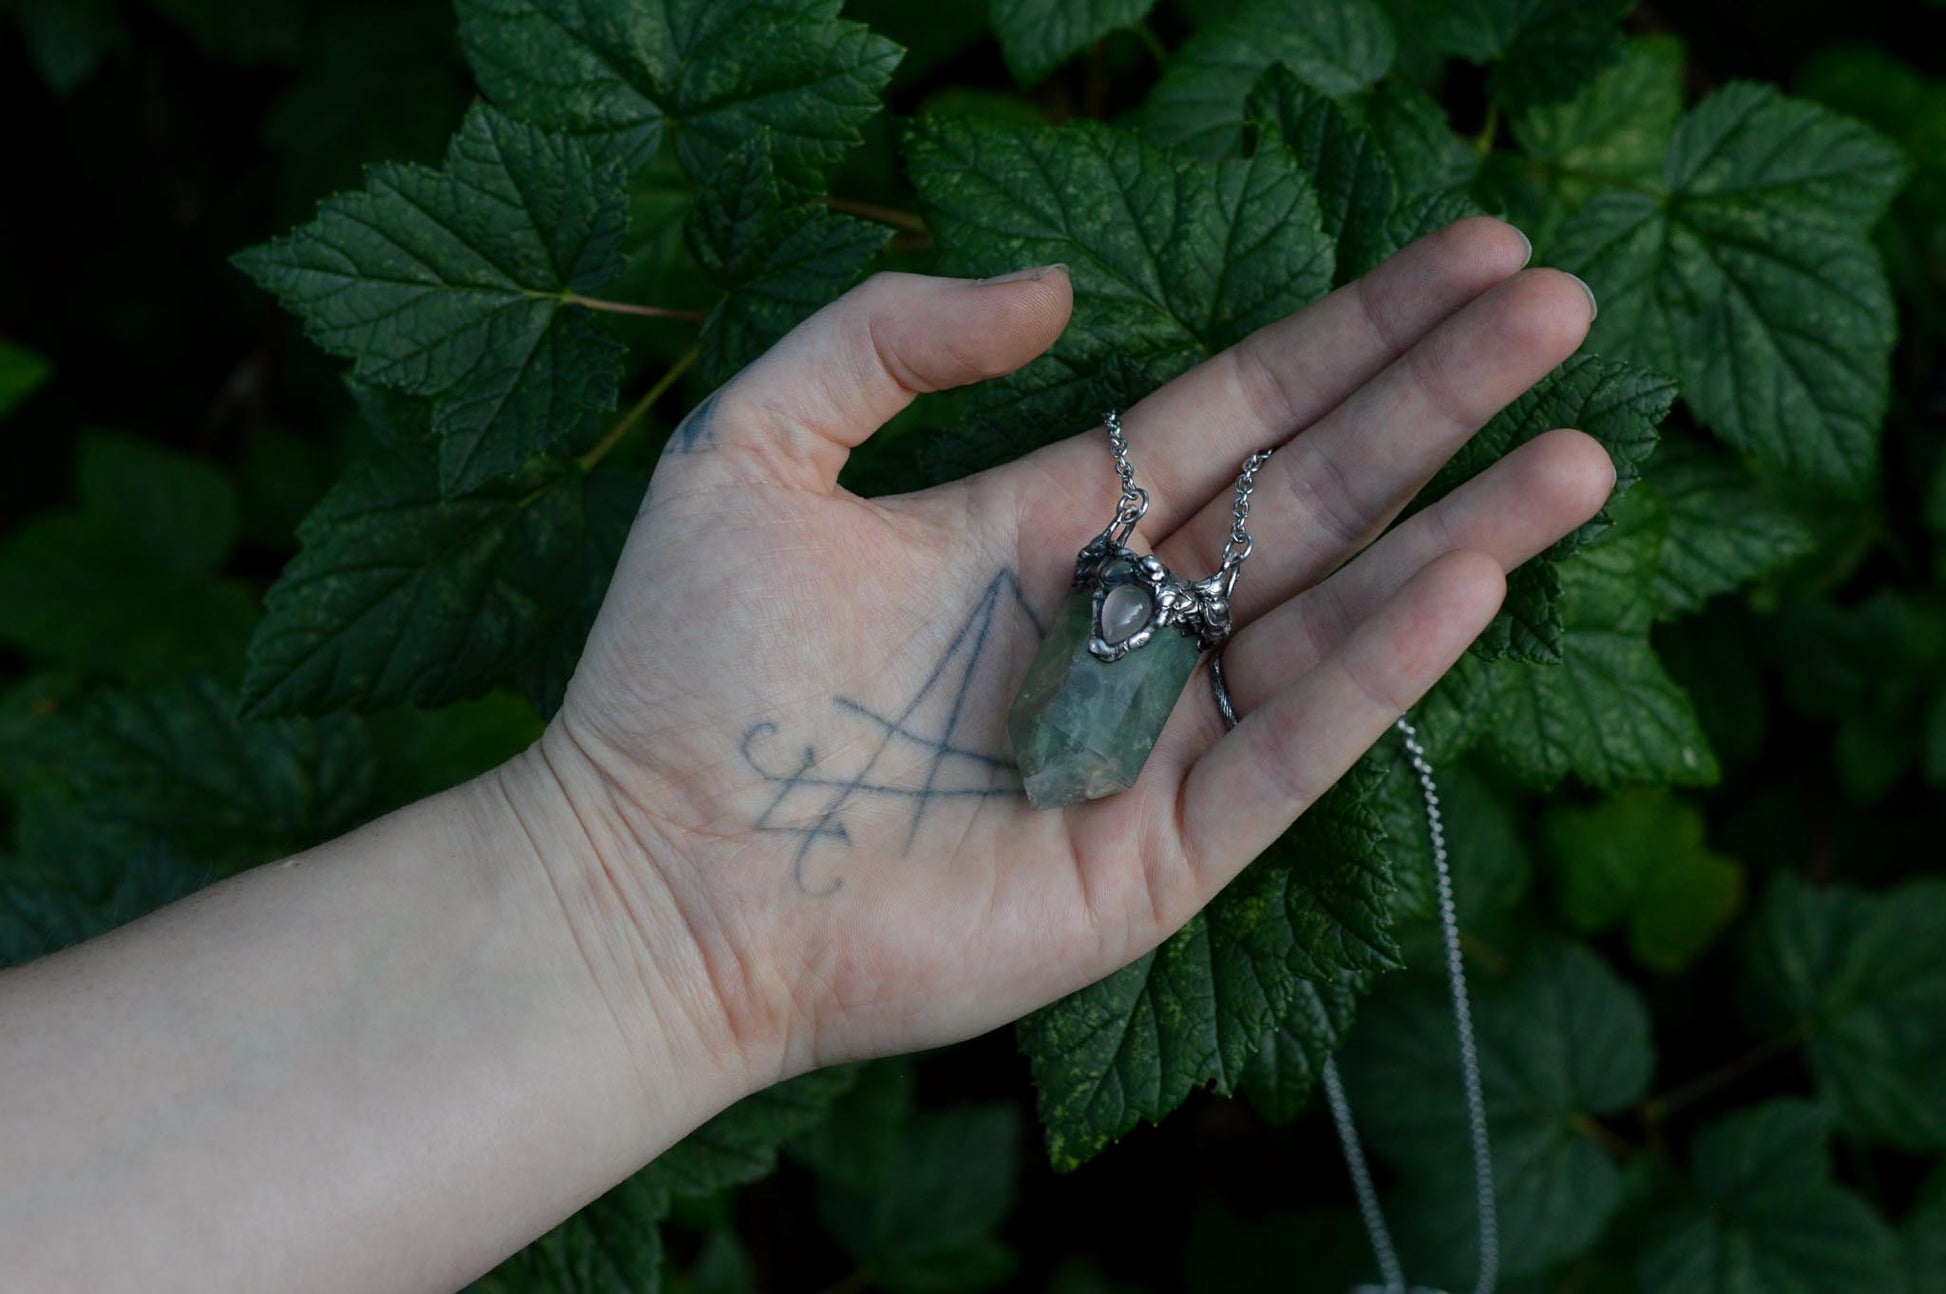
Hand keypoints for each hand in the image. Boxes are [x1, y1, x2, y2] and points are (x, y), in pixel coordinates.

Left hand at [518, 216, 1611, 1094]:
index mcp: (1049, 527)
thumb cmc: (683, 672)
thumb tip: (1056, 292)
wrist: (650, 883)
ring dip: (1458, 536)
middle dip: (1439, 400)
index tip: (1475, 253)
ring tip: (1577, 454)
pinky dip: (1378, 675)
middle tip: (1567, 305)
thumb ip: (889, 339)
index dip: (1355, 332)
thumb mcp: (754, 448)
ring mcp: (1150, 744)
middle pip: (1312, 494)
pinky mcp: (1157, 857)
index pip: (1238, 410)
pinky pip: (1287, 755)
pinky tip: (1468, 583)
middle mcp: (1121, 626)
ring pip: (1331, 622)